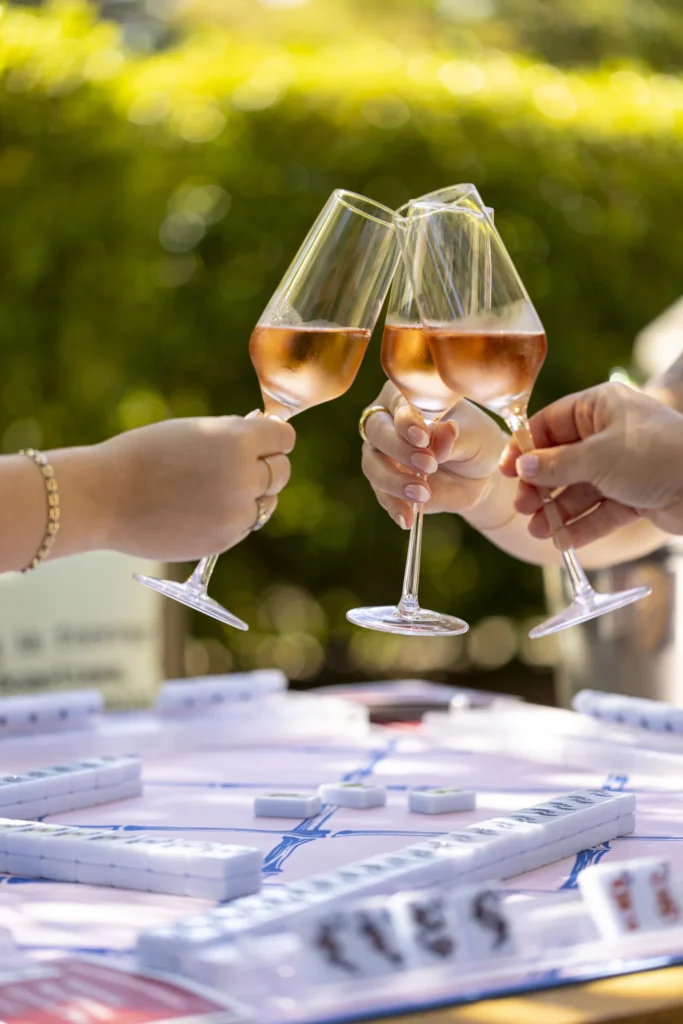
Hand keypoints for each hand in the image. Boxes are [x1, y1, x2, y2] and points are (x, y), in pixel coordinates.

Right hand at [95, 414, 295, 559]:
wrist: (104, 498)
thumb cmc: (143, 455)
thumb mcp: (192, 430)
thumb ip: (232, 434)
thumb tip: (264, 435)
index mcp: (237, 442)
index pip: (284, 437)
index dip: (274, 437)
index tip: (264, 439)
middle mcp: (243, 478)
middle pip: (282, 472)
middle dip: (267, 466)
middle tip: (240, 464)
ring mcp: (235, 513)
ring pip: (265, 503)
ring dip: (249, 495)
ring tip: (211, 488)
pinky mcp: (224, 540)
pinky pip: (244, 526)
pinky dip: (231, 518)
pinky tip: (199, 508)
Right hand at [361, 381, 507, 528]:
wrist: (478, 474)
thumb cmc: (475, 440)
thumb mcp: (474, 435)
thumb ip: (454, 437)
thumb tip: (442, 432)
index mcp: (406, 397)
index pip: (398, 405)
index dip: (406, 422)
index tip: (423, 438)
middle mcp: (387, 423)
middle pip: (376, 432)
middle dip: (399, 450)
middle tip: (428, 465)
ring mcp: (381, 455)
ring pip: (372, 465)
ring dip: (394, 481)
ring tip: (423, 494)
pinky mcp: (385, 484)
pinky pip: (382, 495)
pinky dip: (394, 507)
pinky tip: (407, 519)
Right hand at [499, 383, 682, 543]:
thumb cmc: (655, 455)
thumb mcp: (597, 457)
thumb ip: (556, 464)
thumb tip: (522, 465)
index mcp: (599, 408)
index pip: (550, 424)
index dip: (526, 448)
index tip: (506, 471)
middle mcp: (609, 434)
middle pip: (562, 460)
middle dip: (541, 486)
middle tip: (523, 506)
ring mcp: (623, 466)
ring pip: (580, 489)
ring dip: (557, 511)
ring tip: (538, 531)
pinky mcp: (635, 495)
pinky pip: (600, 509)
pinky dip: (582, 525)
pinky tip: (562, 540)